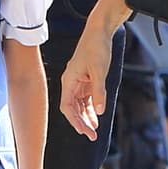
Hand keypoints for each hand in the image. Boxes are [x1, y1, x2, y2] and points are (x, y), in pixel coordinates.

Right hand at [60, 24, 115, 139]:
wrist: (100, 32)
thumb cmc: (96, 48)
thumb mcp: (99, 71)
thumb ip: (99, 92)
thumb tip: (99, 112)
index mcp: (69, 81)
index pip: (67, 107)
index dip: (74, 120)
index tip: (84, 131)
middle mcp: (71, 83)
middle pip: (73, 109)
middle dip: (81, 122)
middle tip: (92, 136)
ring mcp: (79, 82)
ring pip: (80, 105)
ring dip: (86, 117)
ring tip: (94, 130)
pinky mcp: (87, 80)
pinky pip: (87, 99)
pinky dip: (91, 108)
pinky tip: (96, 117)